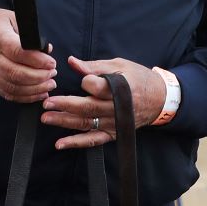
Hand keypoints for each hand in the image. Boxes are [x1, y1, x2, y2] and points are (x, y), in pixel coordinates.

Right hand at [0, 8, 56, 102]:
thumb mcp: (12, 18)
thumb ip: (30, 35)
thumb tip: (47, 51)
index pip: (18, 52)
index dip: (38, 61)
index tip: (51, 63)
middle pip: (16, 73)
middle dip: (39, 77)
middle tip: (53, 74)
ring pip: (13, 86)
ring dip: (35, 89)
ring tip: (49, 84)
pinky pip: (8, 93)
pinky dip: (25, 97)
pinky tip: (38, 93)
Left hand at [41, 57, 166, 149]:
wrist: (160, 99)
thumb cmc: (138, 78)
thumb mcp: (119, 65)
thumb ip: (94, 66)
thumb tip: (72, 62)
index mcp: (119, 88)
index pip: (96, 86)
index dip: (86, 81)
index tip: (82, 79)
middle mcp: (116, 108)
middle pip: (87, 107)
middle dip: (64, 105)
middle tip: (46, 103)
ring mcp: (114, 123)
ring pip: (86, 123)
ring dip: (64, 122)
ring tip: (46, 118)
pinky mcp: (113, 133)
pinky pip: (93, 140)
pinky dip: (76, 143)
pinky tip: (60, 144)